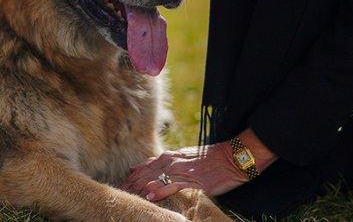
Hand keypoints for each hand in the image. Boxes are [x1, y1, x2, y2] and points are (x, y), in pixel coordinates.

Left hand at [121, 143, 246, 202]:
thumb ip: (167, 161)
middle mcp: (173, 162)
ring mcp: (182, 171)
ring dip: (141, 188)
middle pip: (146, 173)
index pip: (145, 167)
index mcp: (171, 156)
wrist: (232, 158)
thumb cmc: (211, 158)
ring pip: (155, 179)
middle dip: (132, 184)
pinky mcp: (193, 181)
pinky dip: (161, 190)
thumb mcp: (186, 156)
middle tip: (120, 193)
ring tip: (129, 195)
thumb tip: (147, 164)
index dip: (133, 177)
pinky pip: (173, 186)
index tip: (123, 185)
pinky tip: (150, 196)